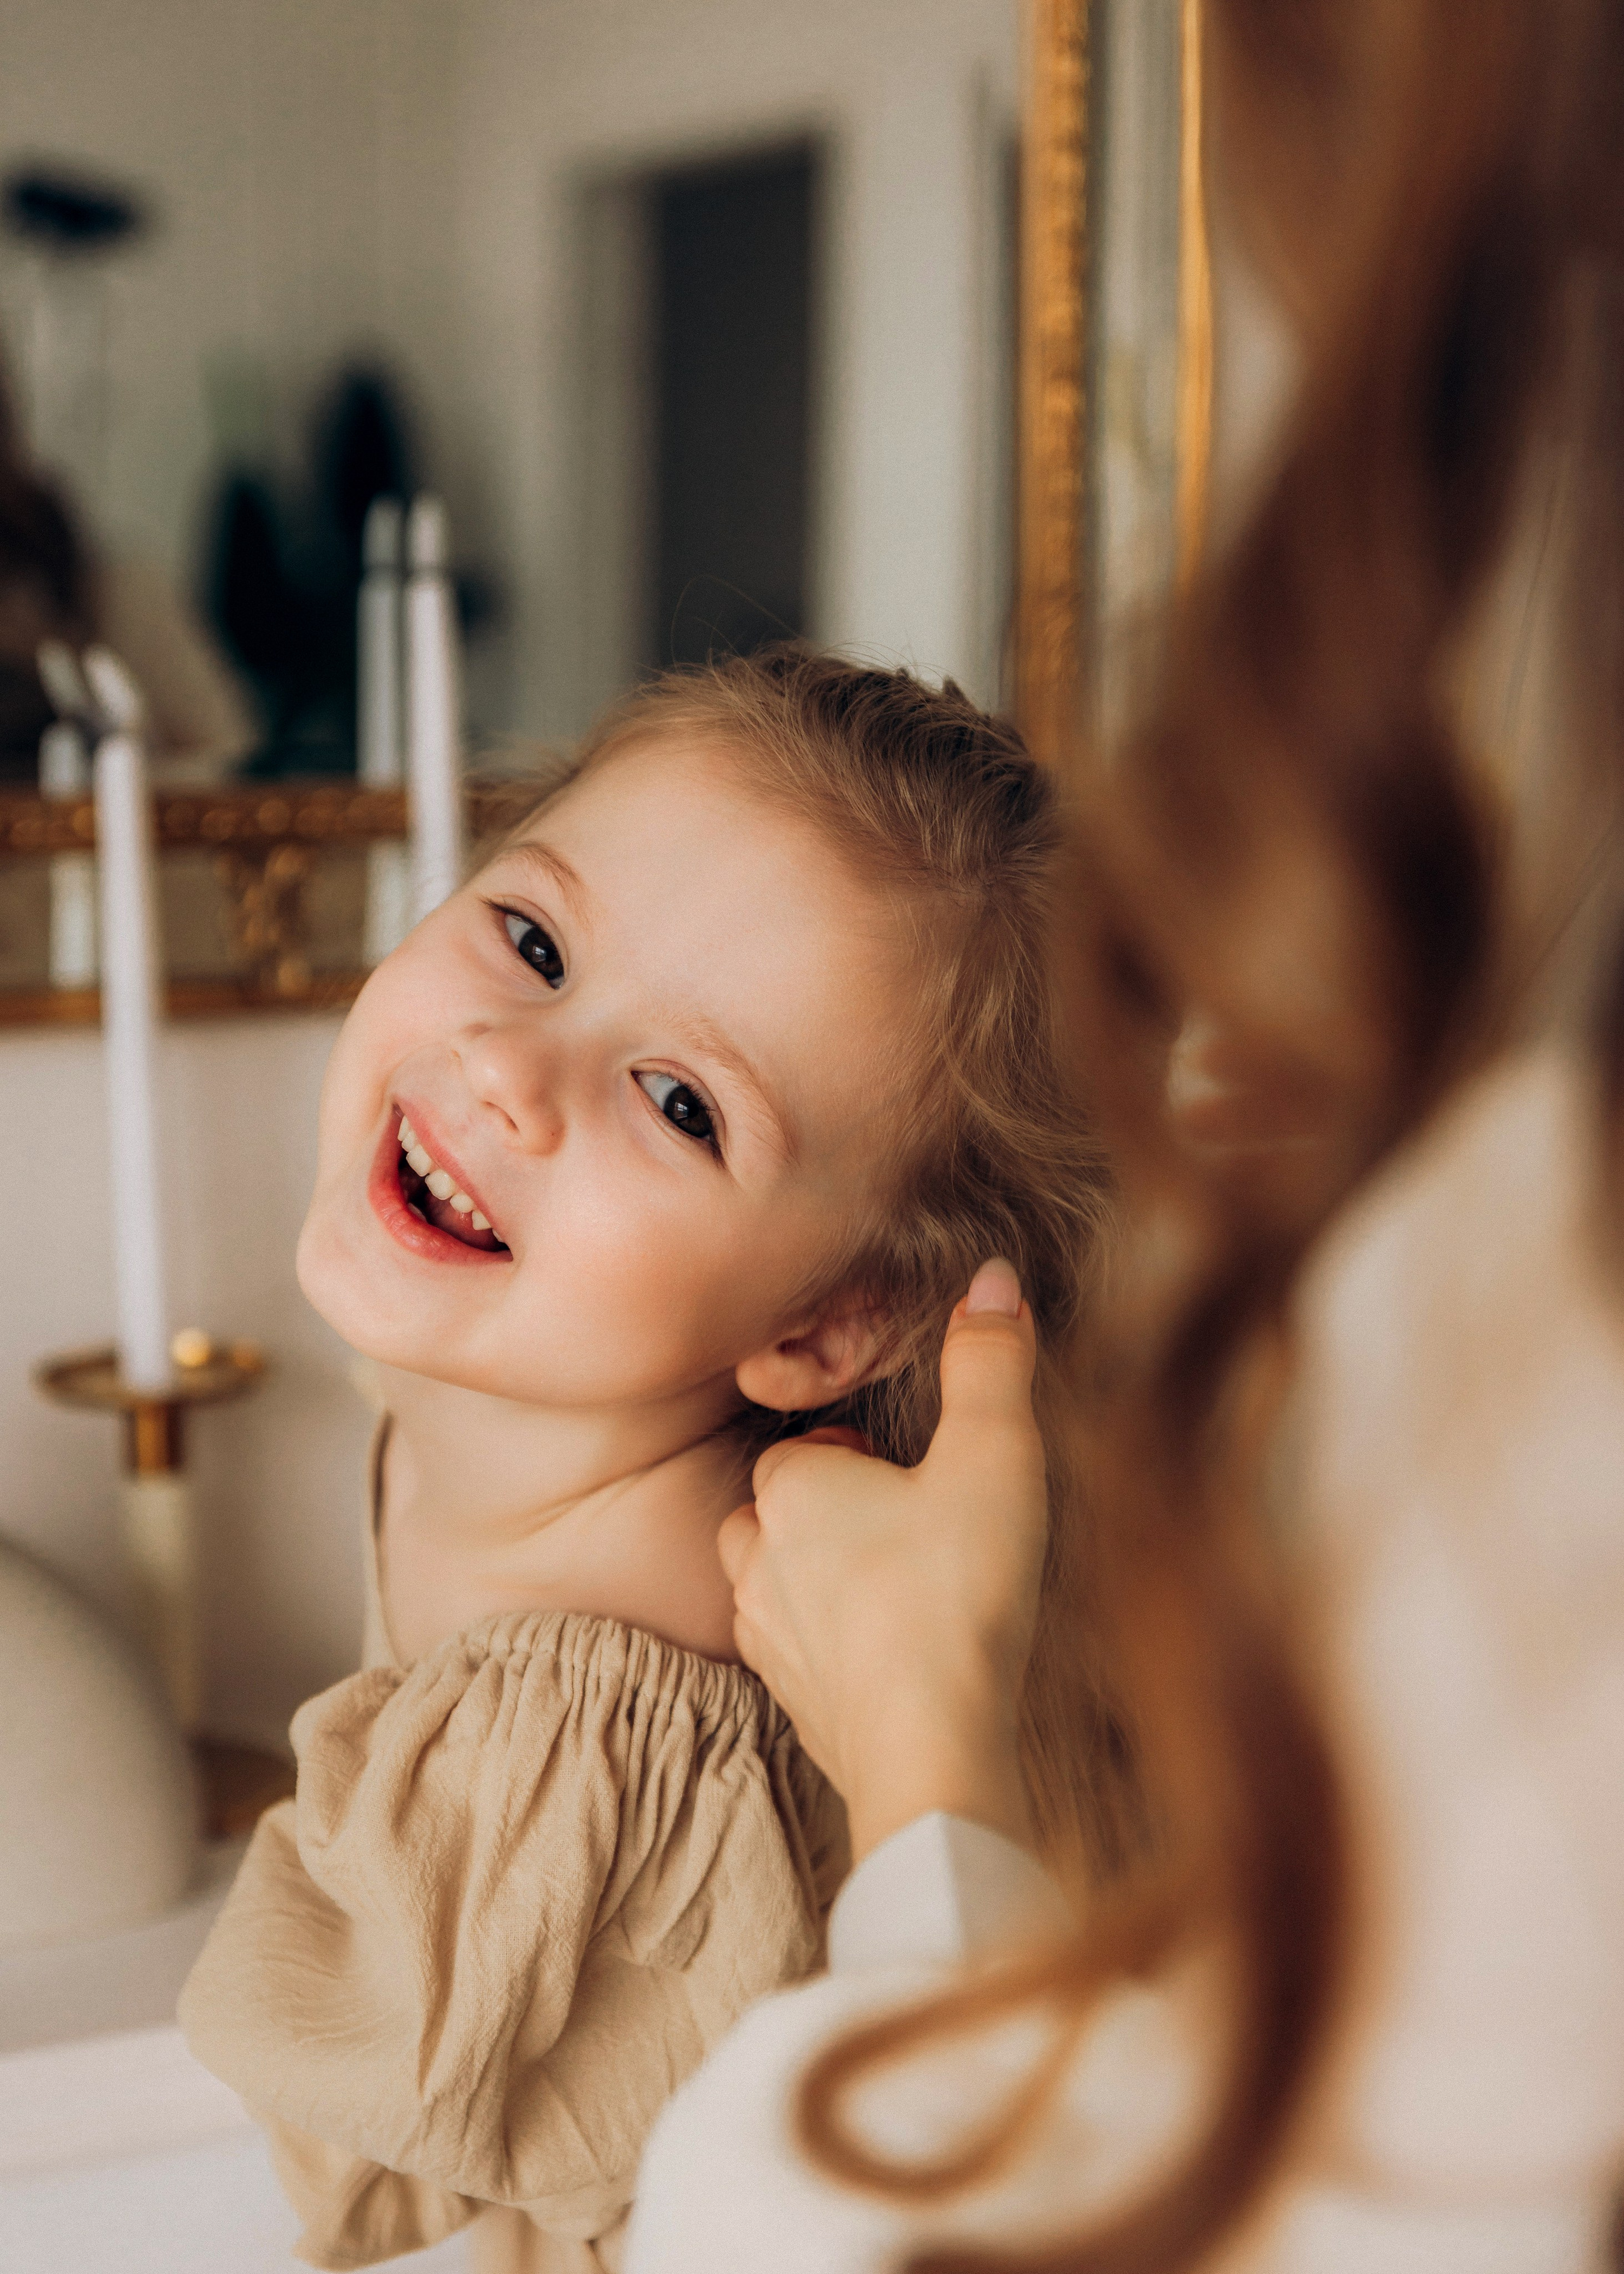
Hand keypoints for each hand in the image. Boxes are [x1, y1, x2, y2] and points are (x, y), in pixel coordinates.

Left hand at [718, 1259, 1047, 1861]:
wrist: (931, 1750)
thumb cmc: (957, 1594)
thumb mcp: (994, 1456)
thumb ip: (991, 1363)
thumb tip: (993, 1277)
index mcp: (792, 1491)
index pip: (804, 1449)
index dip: (858, 1453)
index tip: (914, 1474)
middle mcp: (757, 1560)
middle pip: (777, 1512)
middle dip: (830, 1511)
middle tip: (909, 1524)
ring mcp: (767, 1639)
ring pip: (774, 1584)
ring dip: (821, 1578)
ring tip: (900, 1586)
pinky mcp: (792, 1705)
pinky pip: (798, 1655)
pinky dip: (835, 1648)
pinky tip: (893, 1657)